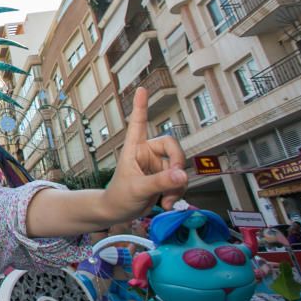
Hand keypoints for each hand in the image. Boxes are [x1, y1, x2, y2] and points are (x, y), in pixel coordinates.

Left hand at [104, 87, 187, 219]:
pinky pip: (179, 180)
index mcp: (135, 148)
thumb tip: (182, 174)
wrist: (119, 212)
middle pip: (173, 146)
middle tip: (175, 180)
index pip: (139, 123)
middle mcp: (147, 153)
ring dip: (177, 185)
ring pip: (179, 167)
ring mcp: (157, 165)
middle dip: (177, 164)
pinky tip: (166, 203)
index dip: (141, 106)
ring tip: (165, 200)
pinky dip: (177, 192)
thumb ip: (161, 182)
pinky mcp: (164, 177)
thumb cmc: (119, 197)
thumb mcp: (139, 189)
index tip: (141, 88)